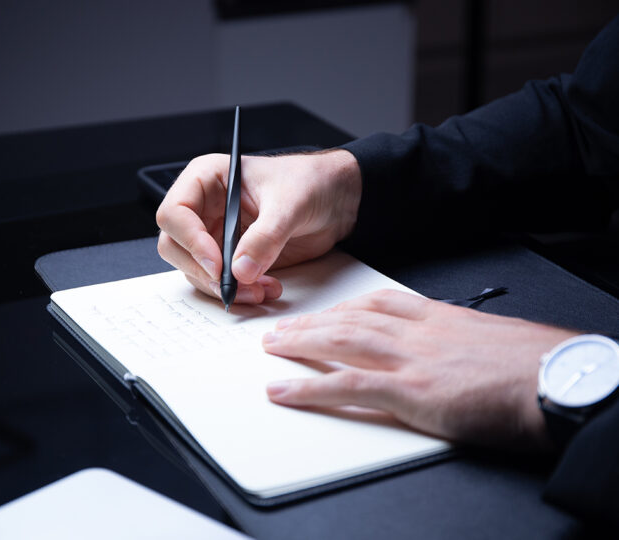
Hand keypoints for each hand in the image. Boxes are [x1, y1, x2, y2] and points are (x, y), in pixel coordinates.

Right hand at [156, 150, 360, 303]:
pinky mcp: (229, 258)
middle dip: (203, 271)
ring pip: (195, 270)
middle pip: (175, 246)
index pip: (175, 212)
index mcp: (206, 179)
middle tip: (234, 285)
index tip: (217, 264)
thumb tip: (240, 270)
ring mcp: (214, 235)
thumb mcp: (290, 204)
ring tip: (260, 290)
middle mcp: (203, 208)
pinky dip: (238, 292)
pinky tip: (265, 289)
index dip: (190, 240)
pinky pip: (219, 281)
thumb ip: (266, 236)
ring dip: (223, 287)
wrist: (334, 200)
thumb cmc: (309, 183)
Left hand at [261, 289, 579, 448]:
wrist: (558, 379)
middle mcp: (419, 331)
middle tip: (282, 328)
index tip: (325, 310)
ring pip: (341, 341)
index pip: (379, 302)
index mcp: (439, 317)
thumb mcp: (490, 341)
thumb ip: (459, 342)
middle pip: (351, 317)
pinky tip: (283, 389)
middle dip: (312, 322)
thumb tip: (449, 354)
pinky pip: (345, 385)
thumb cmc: (532, 365)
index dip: (344, 306)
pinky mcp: (410, 391)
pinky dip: (308, 387)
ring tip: (273, 347)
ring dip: (300, 343)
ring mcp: (411, 359)